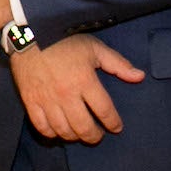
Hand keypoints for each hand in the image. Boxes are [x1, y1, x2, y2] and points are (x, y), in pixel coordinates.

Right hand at [9, 32, 145, 142]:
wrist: (30, 33)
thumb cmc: (65, 40)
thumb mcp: (95, 47)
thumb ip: (118, 64)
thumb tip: (140, 76)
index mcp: (85, 81)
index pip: (104, 111)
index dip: (113, 123)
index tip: (116, 127)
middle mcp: (66, 94)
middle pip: (84, 127)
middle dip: (94, 136)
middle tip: (98, 135)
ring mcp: (47, 100)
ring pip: (63, 130)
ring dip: (74, 136)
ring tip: (79, 133)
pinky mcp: (30, 100)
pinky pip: (41, 126)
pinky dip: (51, 133)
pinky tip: (58, 131)